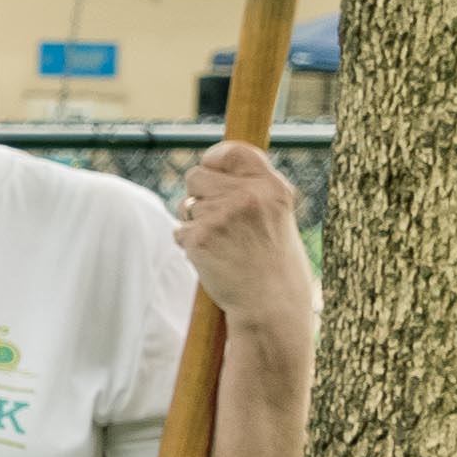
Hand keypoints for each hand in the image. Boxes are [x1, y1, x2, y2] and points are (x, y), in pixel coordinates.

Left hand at [175, 139, 314, 324]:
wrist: (271, 305)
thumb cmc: (273, 262)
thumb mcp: (276, 216)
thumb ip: (251, 190)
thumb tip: (211, 164)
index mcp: (272, 188)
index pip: (235, 151)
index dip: (216, 157)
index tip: (212, 166)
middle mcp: (248, 196)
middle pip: (196, 175)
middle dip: (198, 194)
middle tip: (218, 219)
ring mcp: (222, 216)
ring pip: (185, 204)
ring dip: (194, 221)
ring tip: (222, 243)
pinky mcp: (200, 238)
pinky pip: (179, 230)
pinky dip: (189, 244)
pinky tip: (213, 258)